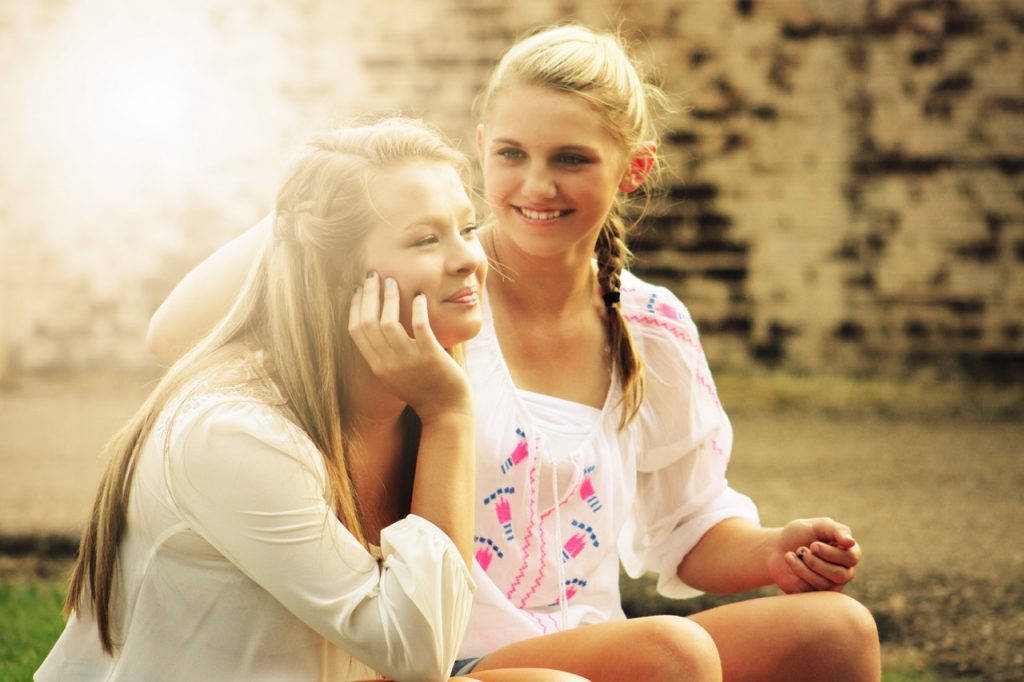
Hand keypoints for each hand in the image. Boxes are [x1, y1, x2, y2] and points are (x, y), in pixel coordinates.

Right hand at [348, 273, 470, 421]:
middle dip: (368, 295)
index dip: (355, 307)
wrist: (446, 412)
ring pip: (388, 322)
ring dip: (389, 298)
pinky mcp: (430, 356)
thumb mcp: (395, 375)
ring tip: (392, 282)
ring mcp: (408, 360)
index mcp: (377, 367)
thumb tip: (381, 325)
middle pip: (368, 322)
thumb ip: (385, 354)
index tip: (358, 289)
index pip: (356, 331)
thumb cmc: (424, 390)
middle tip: (373, 276)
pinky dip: (417, 308)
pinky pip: (419, 326)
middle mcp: (388, 363)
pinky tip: (419, 296)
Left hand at [767, 517, 860, 593]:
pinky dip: (796, 576)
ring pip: (824, 585)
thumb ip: (836, 530)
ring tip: (791, 555)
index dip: (830, 552)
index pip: (851, 558)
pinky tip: (790, 565)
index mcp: (849, 554)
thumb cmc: (801, 534)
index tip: (813, 544)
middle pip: (840, 575)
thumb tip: (851, 542)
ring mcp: (831, 587)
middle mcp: (845, 573)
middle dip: (815, 562)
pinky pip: (809, 592)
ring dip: (802, 568)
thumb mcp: (818, 526)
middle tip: (802, 550)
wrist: (777, 547)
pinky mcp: (815, 596)